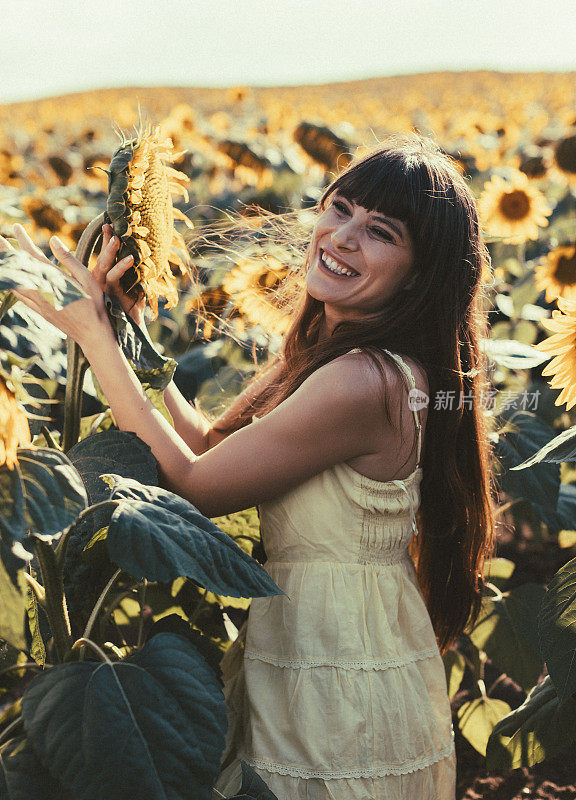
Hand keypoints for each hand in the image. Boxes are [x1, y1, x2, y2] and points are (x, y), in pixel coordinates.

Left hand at [0, 223, 127, 347]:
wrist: (93, 334)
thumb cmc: (95, 304)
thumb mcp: (87, 278)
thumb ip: (68, 259)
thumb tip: (53, 240)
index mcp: (55, 279)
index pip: (34, 255)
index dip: (23, 240)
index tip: (16, 227)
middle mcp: (44, 291)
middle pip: (20, 268)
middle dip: (7, 252)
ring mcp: (40, 303)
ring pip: (16, 283)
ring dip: (7, 269)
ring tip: (1, 258)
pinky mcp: (40, 312)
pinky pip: (21, 297)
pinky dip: (12, 286)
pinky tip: (9, 282)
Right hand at [94, 224, 145, 326]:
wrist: (134, 329)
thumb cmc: (134, 308)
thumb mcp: (139, 287)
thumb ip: (140, 273)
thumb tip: (152, 255)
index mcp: (107, 277)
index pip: (106, 254)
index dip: (106, 239)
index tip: (108, 222)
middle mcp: (102, 282)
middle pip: (102, 257)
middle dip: (105, 241)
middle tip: (109, 224)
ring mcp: (103, 288)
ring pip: (104, 266)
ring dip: (110, 251)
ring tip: (117, 238)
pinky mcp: (109, 295)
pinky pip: (114, 278)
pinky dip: (121, 267)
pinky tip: (131, 258)